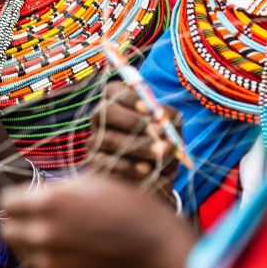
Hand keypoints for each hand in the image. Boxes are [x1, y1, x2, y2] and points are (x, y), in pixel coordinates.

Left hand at [0, 173, 195, 267]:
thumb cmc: (128, 207)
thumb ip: (56, 188)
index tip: (24, 198)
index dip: (15, 198)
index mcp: (49, 202)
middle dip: (16, 222)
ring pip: (20, 251)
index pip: (6, 201)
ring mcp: (50, 260)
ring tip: (51, 233)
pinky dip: (44, 259)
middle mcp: (43, 233)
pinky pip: (39, 267)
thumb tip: (38, 193)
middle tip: (33, 216)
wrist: (154, 248)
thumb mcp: (90, 181)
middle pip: (7, 229)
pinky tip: (63, 249)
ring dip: (28, 241)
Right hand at [86, 82, 181, 201]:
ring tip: (161, 153)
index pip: (114, 91)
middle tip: (159, 132)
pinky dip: (129, 166)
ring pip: (109, 139)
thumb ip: (169, 118)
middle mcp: (101, 118)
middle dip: (133, 121)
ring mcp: (95, 140)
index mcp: (117, 102)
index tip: (151, 109)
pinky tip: (147, 170)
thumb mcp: (172, 127)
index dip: (131, 98)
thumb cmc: (162, 144)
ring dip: (138, 146)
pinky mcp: (94, 163)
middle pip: (106, 111)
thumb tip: (162, 116)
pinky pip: (106, 162)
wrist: (158, 176)